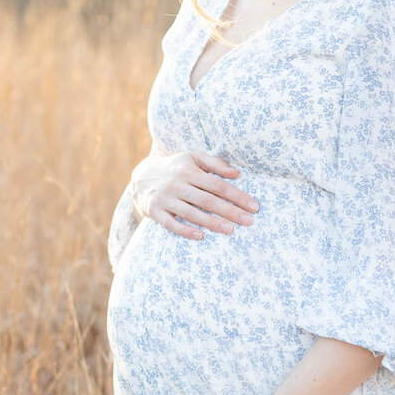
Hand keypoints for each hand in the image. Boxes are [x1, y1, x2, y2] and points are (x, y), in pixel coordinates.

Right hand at [129, 151, 258, 239]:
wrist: (141, 177)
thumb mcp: (192, 158)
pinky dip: (185, 230)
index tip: (253, 206)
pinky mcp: (154, 211)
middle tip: (249, 222)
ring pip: (191, 213)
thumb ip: (215, 163)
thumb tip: (237, 173)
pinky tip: (200, 236)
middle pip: (208, 200)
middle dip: (230, 211)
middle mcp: (176, 184)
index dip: (237, 196)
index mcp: (187, 170)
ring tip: (230, 230)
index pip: (217, 185)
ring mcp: (164, 199)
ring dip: (212, 223)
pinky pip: (171, 224)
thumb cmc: (175, 168)